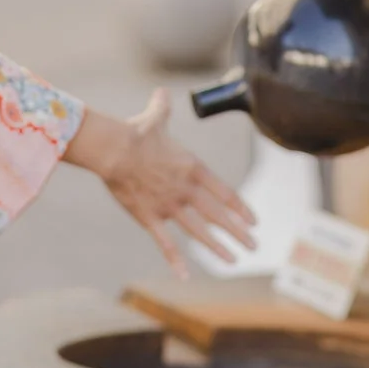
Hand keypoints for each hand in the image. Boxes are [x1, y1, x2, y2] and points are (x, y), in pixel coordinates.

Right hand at [67, 89, 257, 279]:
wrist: (114, 149)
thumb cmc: (136, 132)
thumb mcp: (155, 117)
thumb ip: (162, 107)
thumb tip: (161, 91)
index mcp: (193, 168)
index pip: (225, 193)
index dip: (241, 208)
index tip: (254, 221)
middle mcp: (186, 190)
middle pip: (219, 216)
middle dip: (239, 232)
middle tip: (254, 246)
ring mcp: (169, 206)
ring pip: (199, 232)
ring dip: (218, 248)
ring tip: (234, 261)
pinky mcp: (149, 217)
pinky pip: (165, 243)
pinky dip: (175, 260)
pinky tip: (185, 276)